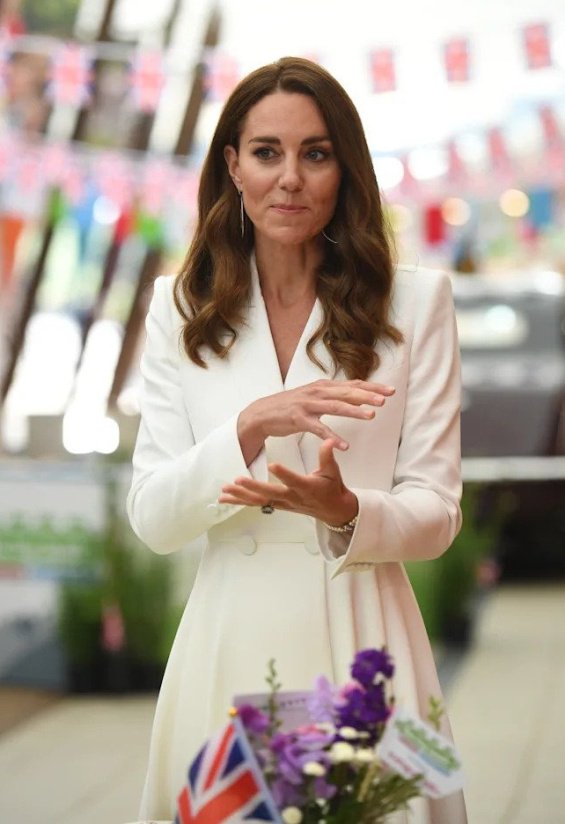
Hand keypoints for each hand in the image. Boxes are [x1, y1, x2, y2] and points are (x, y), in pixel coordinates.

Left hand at [219, 439, 357, 525]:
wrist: (333, 510)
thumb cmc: (331, 489)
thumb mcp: (333, 471)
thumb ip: (327, 456)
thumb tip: (330, 440)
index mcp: (306, 488)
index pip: (294, 480)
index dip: (284, 473)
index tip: (274, 465)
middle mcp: (292, 497)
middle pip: (270, 493)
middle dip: (253, 487)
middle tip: (238, 479)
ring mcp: (282, 503)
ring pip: (259, 501)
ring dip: (241, 496)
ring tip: (225, 490)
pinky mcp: (276, 505)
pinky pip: (256, 504)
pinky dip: (240, 501)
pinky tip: (225, 498)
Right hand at [238, 378, 393, 463]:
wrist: (262, 413)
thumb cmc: (291, 406)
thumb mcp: (313, 395)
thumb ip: (333, 393)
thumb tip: (354, 391)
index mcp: (323, 386)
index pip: (352, 384)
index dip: (372, 387)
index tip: (390, 390)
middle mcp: (317, 392)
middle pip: (347, 392)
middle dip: (367, 395)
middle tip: (385, 399)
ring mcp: (307, 405)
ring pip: (335, 406)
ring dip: (354, 411)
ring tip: (371, 415)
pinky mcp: (298, 420)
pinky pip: (318, 429)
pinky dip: (332, 437)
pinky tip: (344, 445)